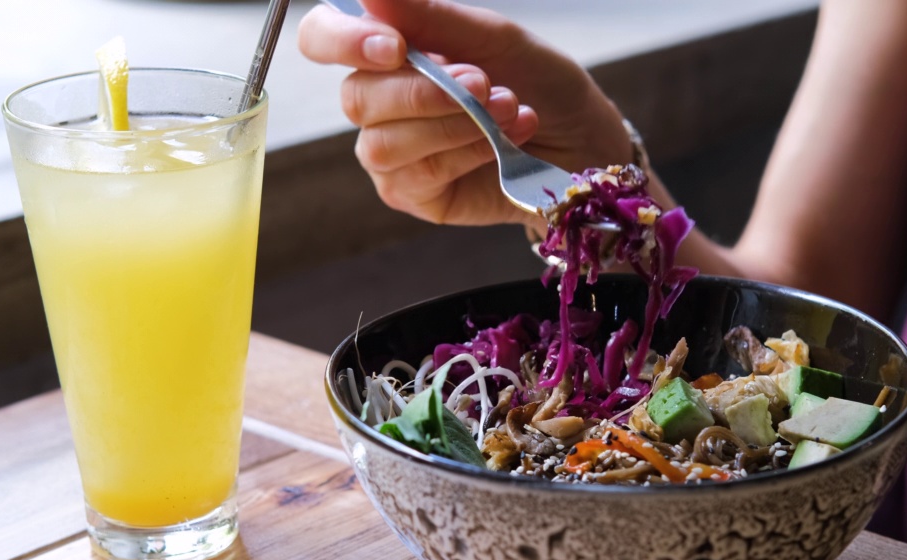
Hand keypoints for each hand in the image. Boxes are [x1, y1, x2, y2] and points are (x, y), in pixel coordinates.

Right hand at [298, 0, 634, 228]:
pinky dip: (465, 154)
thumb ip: (431, 17)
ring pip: (383, 144)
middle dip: (425, 90)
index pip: (323, 38)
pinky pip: (418, 175)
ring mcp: (392, 153)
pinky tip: (503, 144)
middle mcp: (379, 103)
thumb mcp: (494, 39)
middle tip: (485, 82)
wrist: (583, 142)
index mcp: (388, 53)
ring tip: (509, 110)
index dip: (342, 41)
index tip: (395, 46)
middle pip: (355, 97)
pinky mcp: (414, 195)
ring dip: (453, 125)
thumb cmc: (539, 83)